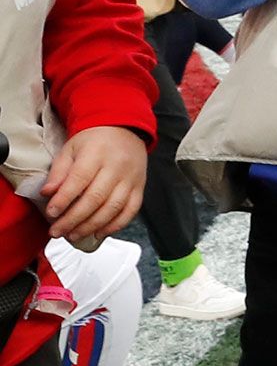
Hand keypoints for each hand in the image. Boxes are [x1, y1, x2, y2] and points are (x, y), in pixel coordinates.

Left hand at [41, 126, 145, 248]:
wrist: (125, 130)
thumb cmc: (94, 141)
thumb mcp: (71, 149)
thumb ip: (59, 171)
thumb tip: (47, 193)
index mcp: (96, 154)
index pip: (79, 180)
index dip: (64, 199)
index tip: (51, 213)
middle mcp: (117, 167)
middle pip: (95, 198)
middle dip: (74, 219)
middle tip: (57, 231)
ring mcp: (131, 179)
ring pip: (113, 208)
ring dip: (91, 226)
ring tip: (74, 235)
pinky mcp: (140, 187)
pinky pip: (131, 210)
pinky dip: (116, 225)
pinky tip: (99, 232)